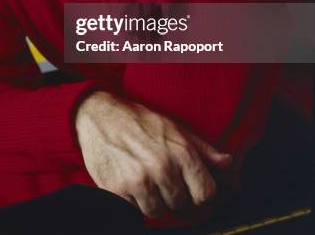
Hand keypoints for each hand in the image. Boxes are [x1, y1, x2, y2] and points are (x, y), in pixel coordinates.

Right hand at [75, 91, 232, 218]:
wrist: (98, 115)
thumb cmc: (138, 121)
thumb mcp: (174, 128)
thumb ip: (204, 150)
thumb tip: (229, 165)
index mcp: (181, 153)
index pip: (206, 194)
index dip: (199, 195)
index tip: (190, 191)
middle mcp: (162, 168)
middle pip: (181, 205)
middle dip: (173, 195)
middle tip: (160, 177)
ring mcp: (139, 181)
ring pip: (158, 212)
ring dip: (153, 200)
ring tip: (143, 178)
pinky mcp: (117, 190)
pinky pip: (135, 211)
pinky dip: (133, 201)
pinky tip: (129, 180)